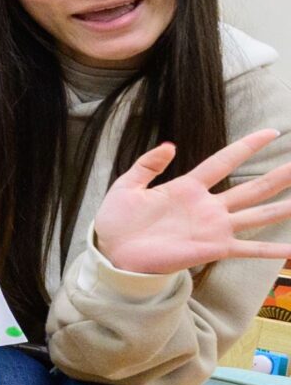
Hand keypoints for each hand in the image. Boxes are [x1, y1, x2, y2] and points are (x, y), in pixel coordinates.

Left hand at [92, 130, 290, 274]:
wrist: (111, 252)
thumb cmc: (117, 220)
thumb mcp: (127, 185)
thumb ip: (148, 164)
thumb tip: (170, 145)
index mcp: (188, 187)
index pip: (224, 161)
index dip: (247, 147)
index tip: (272, 132)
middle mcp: (208, 207)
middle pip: (252, 187)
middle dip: (280, 176)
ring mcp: (214, 228)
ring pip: (258, 214)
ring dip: (285, 208)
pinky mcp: (213, 249)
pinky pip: (248, 249)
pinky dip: (272, 251)